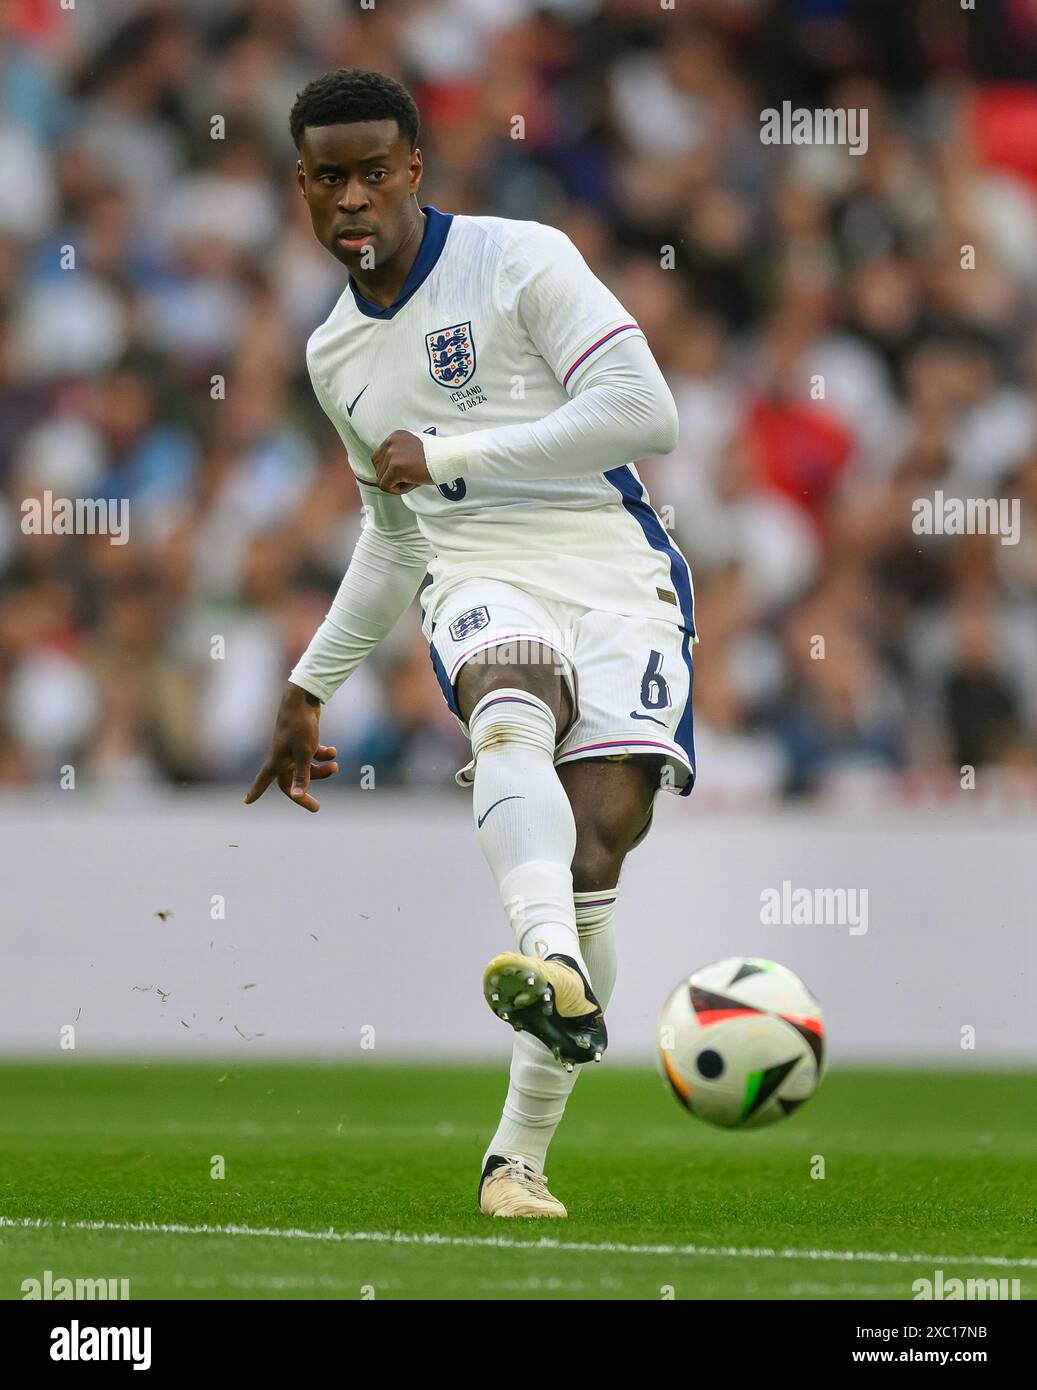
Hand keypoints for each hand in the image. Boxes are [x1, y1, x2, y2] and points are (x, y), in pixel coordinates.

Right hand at [243, 683, 338, 812]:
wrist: (304, 698)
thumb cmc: (300, 726)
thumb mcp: (304, 753)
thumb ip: (301, 775)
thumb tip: (296, 796)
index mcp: (277, 760)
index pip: (264, 781)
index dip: (255, 791)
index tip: (246, 801)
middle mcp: (283, 756)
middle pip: (292, 781)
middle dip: (304, 792)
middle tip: (316, 807)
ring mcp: (294, 748)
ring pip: (307, 768)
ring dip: (322, 770)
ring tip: (335, 765)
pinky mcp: (304, 739)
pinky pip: (314, 754)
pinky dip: (325, 755)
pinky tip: (333, 751)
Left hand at [373, 430, 431, 493]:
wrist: (449, 457)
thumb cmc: (436, 456)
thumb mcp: (413, 448)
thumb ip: (399, 455)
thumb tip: (387, 471)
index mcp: (395, 437)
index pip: (378, 458)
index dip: (389, 469)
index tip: (404, 471)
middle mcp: (391, 442)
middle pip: (377, 469)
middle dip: (392, 477)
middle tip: (410, 476)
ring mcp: (392, 454)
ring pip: (381, 479)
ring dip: (396, 483)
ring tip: (413, 478)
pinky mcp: (396, 468)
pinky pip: (385, 486)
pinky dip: (397, 490)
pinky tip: (412, 483)